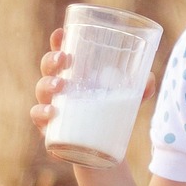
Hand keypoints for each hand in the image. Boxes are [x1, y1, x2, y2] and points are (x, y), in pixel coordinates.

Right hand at [30, 28, 156, 136]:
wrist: (100, 151)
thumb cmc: (111, 114)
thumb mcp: (129, 99)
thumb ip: (142, 88)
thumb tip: (149, 80)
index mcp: (75, 73)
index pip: (62, 51)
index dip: (58, 41)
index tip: (61, 33)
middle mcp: (59, 85)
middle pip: (48, 66)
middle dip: (52, 59)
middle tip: (65, 59)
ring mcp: (52, 104)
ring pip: (41, 88)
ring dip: (48, 84)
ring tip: (61, 85)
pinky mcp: (49, 127)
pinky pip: (37, 116)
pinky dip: (41, 113)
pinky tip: (51, 112)